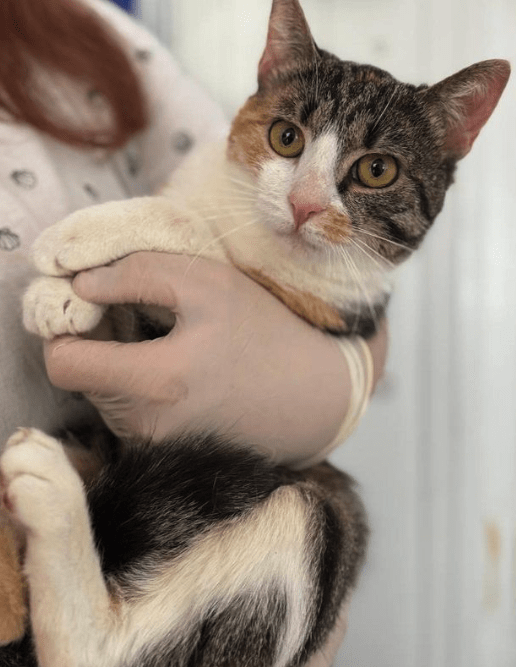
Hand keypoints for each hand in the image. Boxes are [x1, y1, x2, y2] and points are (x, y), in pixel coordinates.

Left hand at [44, 253, 387, 464]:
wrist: (314, 397)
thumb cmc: (266, 334)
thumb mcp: (208, 284)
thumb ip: (137, 275)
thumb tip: (82, 284)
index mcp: (154, 383)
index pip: (62, 362)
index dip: (68, 328)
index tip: (95, 308)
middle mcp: (146, 427)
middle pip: (81, 378)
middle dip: (98, 343)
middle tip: (139, 318)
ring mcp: (155, 446)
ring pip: (103, 395)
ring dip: (119, 365)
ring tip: (168, 344)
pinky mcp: (166, 453)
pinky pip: (128, 412)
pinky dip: (138, 387)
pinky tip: (178, 371)